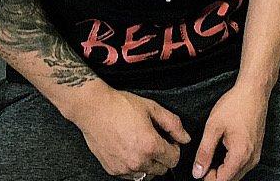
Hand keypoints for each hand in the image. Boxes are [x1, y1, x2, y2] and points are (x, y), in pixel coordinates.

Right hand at [72, 85, 191, 177]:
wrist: (94, 109)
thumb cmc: (121, 105)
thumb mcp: (151, 107)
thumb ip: (172, 123)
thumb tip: (185, 137)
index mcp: (150, 145)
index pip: (174, 159)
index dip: (175, 148)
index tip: (169, 140)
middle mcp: (138, 161)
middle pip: (162, 169)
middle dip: (163, 156)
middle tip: (156, 141)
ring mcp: (125, 168)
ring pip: (147, 175)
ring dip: (150, 164)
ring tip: (143, 146)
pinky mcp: (113, 171)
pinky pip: (132, 176)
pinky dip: (135, 167)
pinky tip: (131, 150)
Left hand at [192, 81, 269, 180]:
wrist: (254, 91)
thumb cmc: (235, 105)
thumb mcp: (213, 126)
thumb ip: (204, 152)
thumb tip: (197, 173)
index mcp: (240, 155)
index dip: (207, 177)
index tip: (199, 166)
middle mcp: (251, 159)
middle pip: (230, 180)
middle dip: (215, 175)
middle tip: (204, 159)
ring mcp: (256, 155)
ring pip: (237, 174)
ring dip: (223, 170)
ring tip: (213, 152)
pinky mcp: (257, 150)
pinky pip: (243, 165)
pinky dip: (231, 163)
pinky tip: (223, 149)